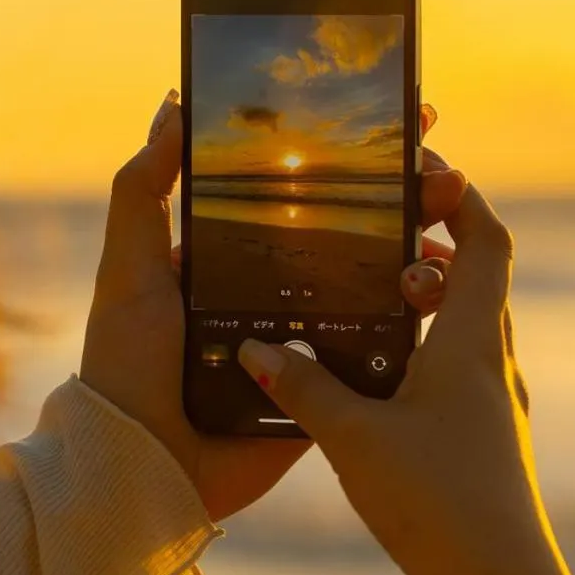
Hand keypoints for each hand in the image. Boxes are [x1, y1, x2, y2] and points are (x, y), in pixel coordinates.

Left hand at [79, 93, 464, 521]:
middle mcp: (272, 290)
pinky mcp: (325, 387)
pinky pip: (375, 351)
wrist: (146, 467)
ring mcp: (303, 338)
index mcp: (231, 256)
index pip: (296, 192)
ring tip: (448, 229)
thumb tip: (174, 107)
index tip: (391, 121)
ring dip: (417, 255)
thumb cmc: (127, 363)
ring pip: (372, 287)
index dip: (344, 158)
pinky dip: (410, 323)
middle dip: (400, 199)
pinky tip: (442, 290)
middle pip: (348, 233)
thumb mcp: (128, 268)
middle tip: (443, 171)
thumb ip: (143, 190)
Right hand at [237, 182, 574, 574]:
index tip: (427, 174)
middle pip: (478, 279)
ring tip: (366, 298)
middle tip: (378, 236)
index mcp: (472, 343)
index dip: (463, 199)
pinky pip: (458, 369)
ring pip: (468, 326)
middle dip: (434, 246)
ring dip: (428, 301)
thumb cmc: (438, 499)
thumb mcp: (355, 437)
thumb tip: (253, 348)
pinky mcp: (485, 439)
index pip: (488, 242)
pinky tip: (376, 375)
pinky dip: (424, 349)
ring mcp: (495, 404)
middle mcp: (493, 363)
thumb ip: (302, 388)